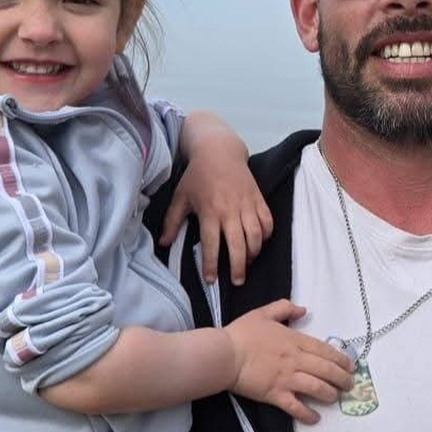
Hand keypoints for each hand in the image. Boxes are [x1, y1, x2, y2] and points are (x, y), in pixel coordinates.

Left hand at [160, 118, 272, 285]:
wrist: (219, 151)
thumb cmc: (198, 175)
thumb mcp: (180, 197)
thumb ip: (172, 221)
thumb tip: (164, 243)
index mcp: (210, 212)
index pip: (211, 245)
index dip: (210, 265)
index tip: (210, 280)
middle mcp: (230, 211)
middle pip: (238, 245)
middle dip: (238, 267)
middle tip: (236, 281)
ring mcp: (247, 205)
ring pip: (256, 236)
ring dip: (253, 253)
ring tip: (247, 263)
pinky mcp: (258, 199)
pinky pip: (268, 221)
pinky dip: (266, 235)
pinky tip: (259, 242)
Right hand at [226, 300, 354, 423]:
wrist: (225, 354)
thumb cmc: (242, 333)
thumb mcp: (263, 313)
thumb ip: (284, 308)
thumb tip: (303, 309)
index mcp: (294, 340)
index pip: (324, 350)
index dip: (340, 359)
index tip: (350, 365)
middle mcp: (295, 360)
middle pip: (326, 369)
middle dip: (342, 378)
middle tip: (350, 384)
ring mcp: (286, 378)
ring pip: (316, 387)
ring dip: (330, 394)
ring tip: (336, 397)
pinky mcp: (275, 395)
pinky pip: (296, 407)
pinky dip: (307, 414)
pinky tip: (315, 418)